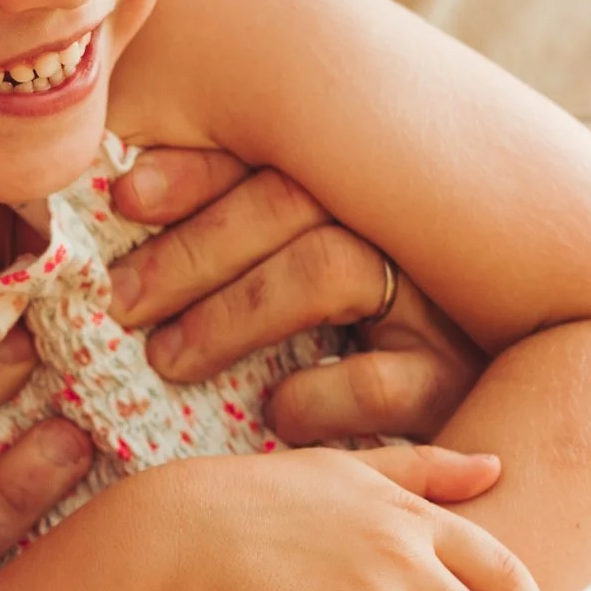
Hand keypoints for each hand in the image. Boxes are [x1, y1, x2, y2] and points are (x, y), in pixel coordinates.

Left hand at [107, 145, 484, 441]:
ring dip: (233, 313)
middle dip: (194, 249)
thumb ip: (228, 252)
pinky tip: (275, 413)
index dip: (196, 171)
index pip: (272, 155)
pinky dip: (316, 395)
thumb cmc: (345, 361)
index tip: (125, 199)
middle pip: (290, 200)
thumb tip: (120, 221)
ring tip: (168, 361)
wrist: (471, 434)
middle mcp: (399, 228)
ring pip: (327, 266)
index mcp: (356, 192)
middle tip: (123, 301)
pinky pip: (382, 379)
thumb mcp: (289, 292)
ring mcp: (434, 302)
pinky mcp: (452, 383)